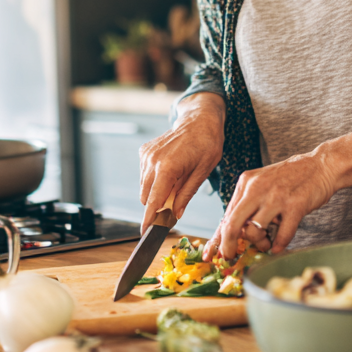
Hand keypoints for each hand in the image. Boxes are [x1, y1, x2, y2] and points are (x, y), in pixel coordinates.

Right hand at [139, 93, 224, 233]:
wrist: (200, 119)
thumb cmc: (207, 143)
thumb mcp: (203, 171)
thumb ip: (186, 194)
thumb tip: (176, 214)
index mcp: (168, 167)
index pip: (153, 200)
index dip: (149, 218)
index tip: (145, 232)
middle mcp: (152, 160)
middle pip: (146, 196)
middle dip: (156, 206)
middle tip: (173, 208)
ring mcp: (147, 155)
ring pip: (144, 186)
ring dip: (156, 192)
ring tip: (175, 184)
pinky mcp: (145, 151)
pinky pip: (145, 174)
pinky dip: (154, 180)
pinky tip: (170, 172)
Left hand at [203, 149, 336, 260]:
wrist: (320, 165)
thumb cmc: (290, 179)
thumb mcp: (262, 184)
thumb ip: (247, 204)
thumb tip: (231, 233)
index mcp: (246, 183)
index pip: (226, 215)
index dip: (217, 238)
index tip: (212, 254)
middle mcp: (257, 188)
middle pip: (233, 224)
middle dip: (228, 245)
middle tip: (232, 256)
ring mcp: (276, 197)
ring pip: (254, 231)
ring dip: (259, 244)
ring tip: (266, 243)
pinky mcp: (295, 205)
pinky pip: (282, 235)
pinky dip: (279, 245)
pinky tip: (279, 246)